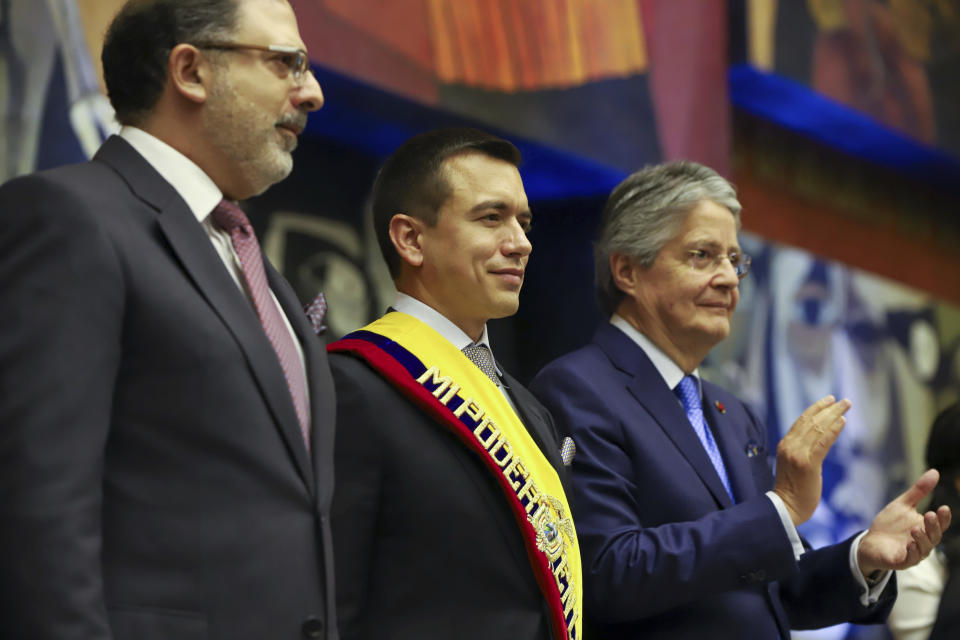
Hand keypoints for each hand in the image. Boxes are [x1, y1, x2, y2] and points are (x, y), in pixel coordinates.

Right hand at [773, 395, 850, 524]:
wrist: (785, 508)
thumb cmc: (792, 491)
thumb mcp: (793, 465)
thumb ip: (801, 451)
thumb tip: (816, 443)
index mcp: (785, 445)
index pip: (801, 421)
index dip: (816, 408)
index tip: (829, 400)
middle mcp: (789, 445)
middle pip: (811, 421)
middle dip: (828, 408)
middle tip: (843, 400)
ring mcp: (797, 454)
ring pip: (817, 428)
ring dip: (834, 414)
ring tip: (846, 405)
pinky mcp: (808, 464)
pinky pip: (822, 442)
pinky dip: (833, 430)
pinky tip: (842, 422)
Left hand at [857, 468, 952, 574]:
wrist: (871, 542)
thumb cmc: (890, 524)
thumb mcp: (903, 505)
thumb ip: (919, 491)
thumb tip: (935, 471)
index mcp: (927, 529)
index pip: (940, 524)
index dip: (944, 518)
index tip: (944, 507)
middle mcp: (924, 542)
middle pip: (934, 536)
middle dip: (933, 526)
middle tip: (931, 514)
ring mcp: (914, 553)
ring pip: (924, 549)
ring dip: (922, 539)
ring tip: (916, 528)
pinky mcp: (901, 561)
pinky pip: (910, 559)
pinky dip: (911, 552)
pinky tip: (909, 543)